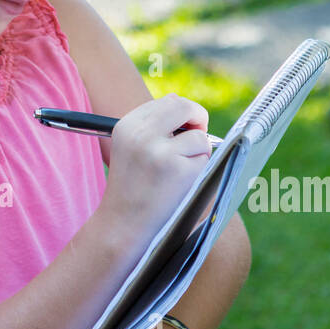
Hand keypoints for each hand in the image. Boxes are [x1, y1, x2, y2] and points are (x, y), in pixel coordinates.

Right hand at [105, 93, 211, 235]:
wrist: (124, 227)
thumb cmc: (135, 189)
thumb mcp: (132, 149)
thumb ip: (155, 126)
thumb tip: (190, 110)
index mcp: (127, 125)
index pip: (168, 101)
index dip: (183, 115)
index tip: (184, 131)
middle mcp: (141, 133)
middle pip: (185, 107)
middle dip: (199, 119)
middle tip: (198, 139)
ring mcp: (159, 150)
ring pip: (199, 135)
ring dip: (199, 152)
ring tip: (180, 173)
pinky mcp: (177, 169)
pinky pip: (205, 158)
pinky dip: (201, 170)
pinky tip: (182, 186)